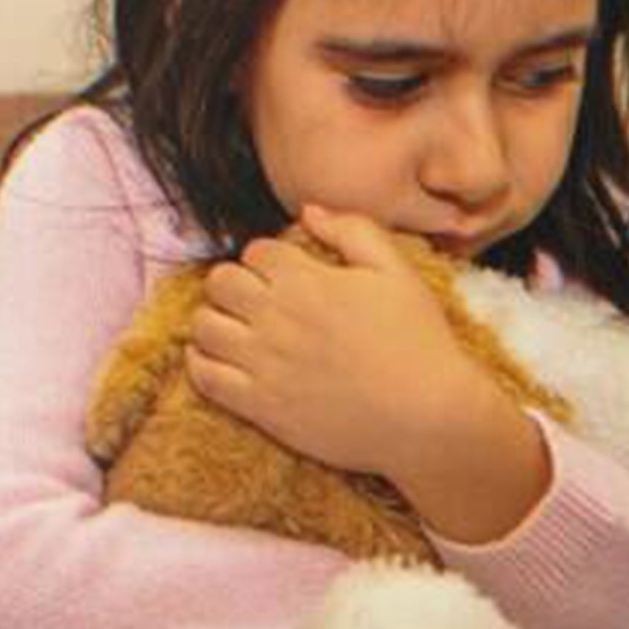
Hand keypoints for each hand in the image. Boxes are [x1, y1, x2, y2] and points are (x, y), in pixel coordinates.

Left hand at [181, 203, 491, 478]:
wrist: (426, 416)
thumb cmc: (418, 341)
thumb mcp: (397, 271)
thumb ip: (352, 230)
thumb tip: (310, 212)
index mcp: (307, 281)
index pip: (255, 252)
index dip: (267, 259)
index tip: (282, 274)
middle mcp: (277, 318)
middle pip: (219, 282)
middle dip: (234, 284)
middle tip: (253, 300)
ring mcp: (264, 363)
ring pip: (204, 327)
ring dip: (215, 321)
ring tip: (235, 329)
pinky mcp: (260, 405)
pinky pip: (204, 377)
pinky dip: (201, 363)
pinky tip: (219, 361)